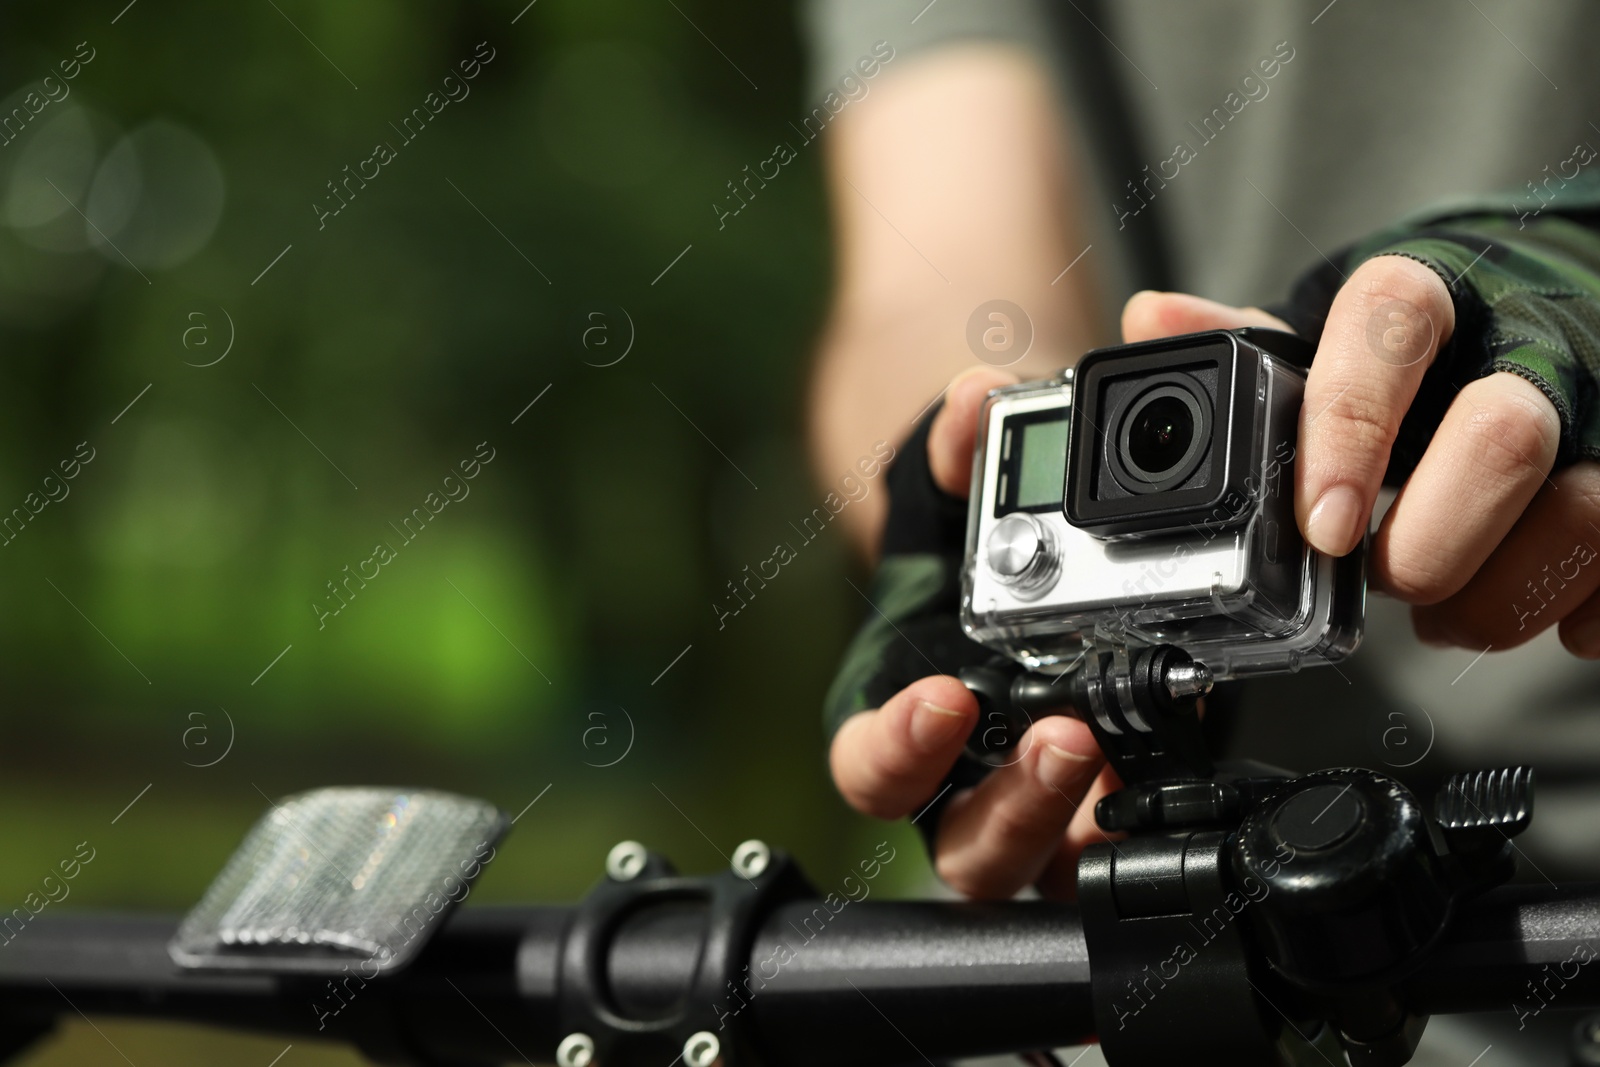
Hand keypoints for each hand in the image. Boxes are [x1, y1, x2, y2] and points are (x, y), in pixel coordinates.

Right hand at [829, 367, 1120, 899]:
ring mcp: (1040, 803)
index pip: (871, 767)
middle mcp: (966, 777)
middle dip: (1011, 805)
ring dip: (1080, 822)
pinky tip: (1187, 767)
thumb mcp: (957, 482)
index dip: (896, 751)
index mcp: (905, 714)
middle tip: (1067, 738)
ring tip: (1119, 755)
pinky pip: (1125, 844)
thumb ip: (958, 442)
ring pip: (1046, 867)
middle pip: (965, 845)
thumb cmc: (972, 536)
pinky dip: (1153, 822)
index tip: (943, 700)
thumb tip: (974, 398)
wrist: (1034, 554)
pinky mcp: (1113, 804)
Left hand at [1123, 264, 1599, 658]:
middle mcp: (1541, 338)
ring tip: (1446, 613)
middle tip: (1386, 577)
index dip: (1350, 429)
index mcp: (1441, 290)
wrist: (1572, 300)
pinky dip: (1577, 613)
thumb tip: (1150, 321)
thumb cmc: (1438, 344)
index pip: (1393, 326)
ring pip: (1586, 516)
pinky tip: (1538, 607)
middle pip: (1505, 438)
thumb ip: (1256, 342)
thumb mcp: (1344, 334)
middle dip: (1430, 543)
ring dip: (1498, 599)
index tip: (1319, 525)